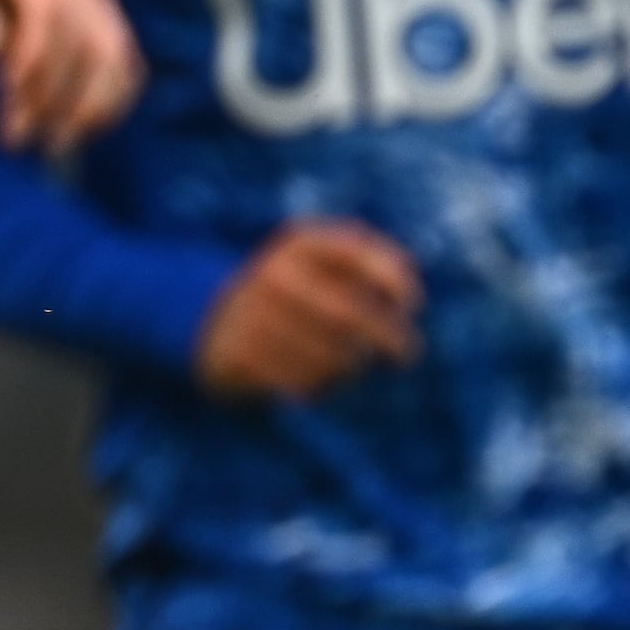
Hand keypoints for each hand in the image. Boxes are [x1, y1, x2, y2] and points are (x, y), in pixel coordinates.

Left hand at [0, 0, 144, 151]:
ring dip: (86, 109)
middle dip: (52, 93)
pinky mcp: (112, 31)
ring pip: (114, 58)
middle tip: (13, 138)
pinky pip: (125, 72)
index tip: (5, 91)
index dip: (35, 51)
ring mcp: (99, 2)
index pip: (49, 5)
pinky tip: (76, 137)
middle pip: (83, 38)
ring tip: (52, 149)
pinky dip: (108, 108)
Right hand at [194, 220, 420, 399]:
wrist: (215, 321)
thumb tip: (409, 287)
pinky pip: (302, 382)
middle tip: (408, 355)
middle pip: (348, 315)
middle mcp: (273, 273)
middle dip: (388, 337)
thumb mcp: (323, 263)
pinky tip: (318, 378)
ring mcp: (252, 314)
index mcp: (299, 243)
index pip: (360, 256)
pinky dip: (321, 385)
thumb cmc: (296, 292)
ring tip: (350, 362)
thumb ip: (370, 261)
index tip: (413, 305)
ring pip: (330, 355)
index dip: (394, 280)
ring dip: (351, 365)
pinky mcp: (239, 353)